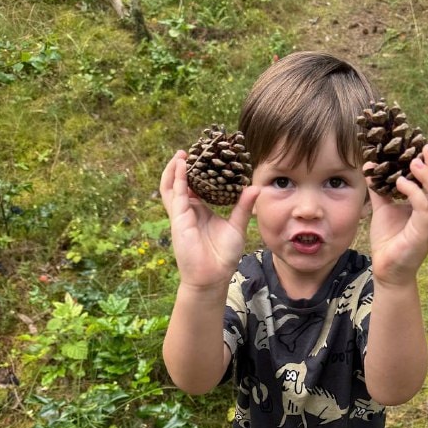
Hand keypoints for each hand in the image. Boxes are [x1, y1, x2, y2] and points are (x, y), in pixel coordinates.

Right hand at [159, 150, 259, 288]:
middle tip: (193, 151)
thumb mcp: (237, 227)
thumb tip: (255, 188)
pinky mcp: (178, 219)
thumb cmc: (223, 256)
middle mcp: (189, 211)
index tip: (207, 157)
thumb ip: (243, 207)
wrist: (213, 276)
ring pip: (171, 186)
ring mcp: (181, 214)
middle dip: (184, 167)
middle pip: (181, 184)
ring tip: (182, 153)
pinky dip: (177, 178)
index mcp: (202, 212)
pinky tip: (182, 165)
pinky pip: (174, 194)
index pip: (196, 187)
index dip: (198, 172)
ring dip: (174, 169)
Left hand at [367, 143, 427, 284]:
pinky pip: (424, 210)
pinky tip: (401, 182)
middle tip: (425, 147)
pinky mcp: (422, 235)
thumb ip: (380, 188)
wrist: (387, 270)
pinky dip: (414, 193)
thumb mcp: (384, 208)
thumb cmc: (389, 240)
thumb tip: (370, 165)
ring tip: (414, 162)